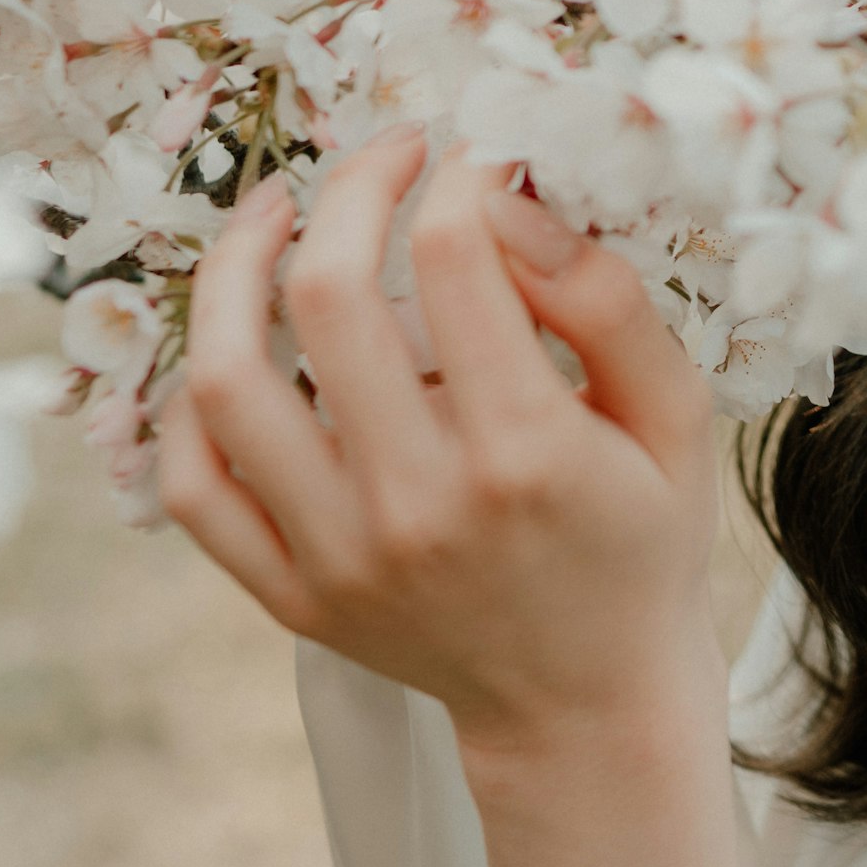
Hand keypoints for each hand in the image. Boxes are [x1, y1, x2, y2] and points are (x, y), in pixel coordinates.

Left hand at [162, 129, 758, 866]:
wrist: (586, 706)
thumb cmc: (640, 543)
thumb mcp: (674, 417)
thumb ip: (606, 301)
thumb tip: (510, 198)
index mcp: (526, 453)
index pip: (456, 258)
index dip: (459, 178)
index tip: (474, 159)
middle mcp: (417, 504)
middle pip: (328, 297)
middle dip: (351, 191)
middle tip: (386, 159)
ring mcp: (338, 555)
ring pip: (229, 382)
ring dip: (236, 272)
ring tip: (275, 216)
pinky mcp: (290, 594)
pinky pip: (195, 483)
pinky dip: (192, 402)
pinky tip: (235, 343)